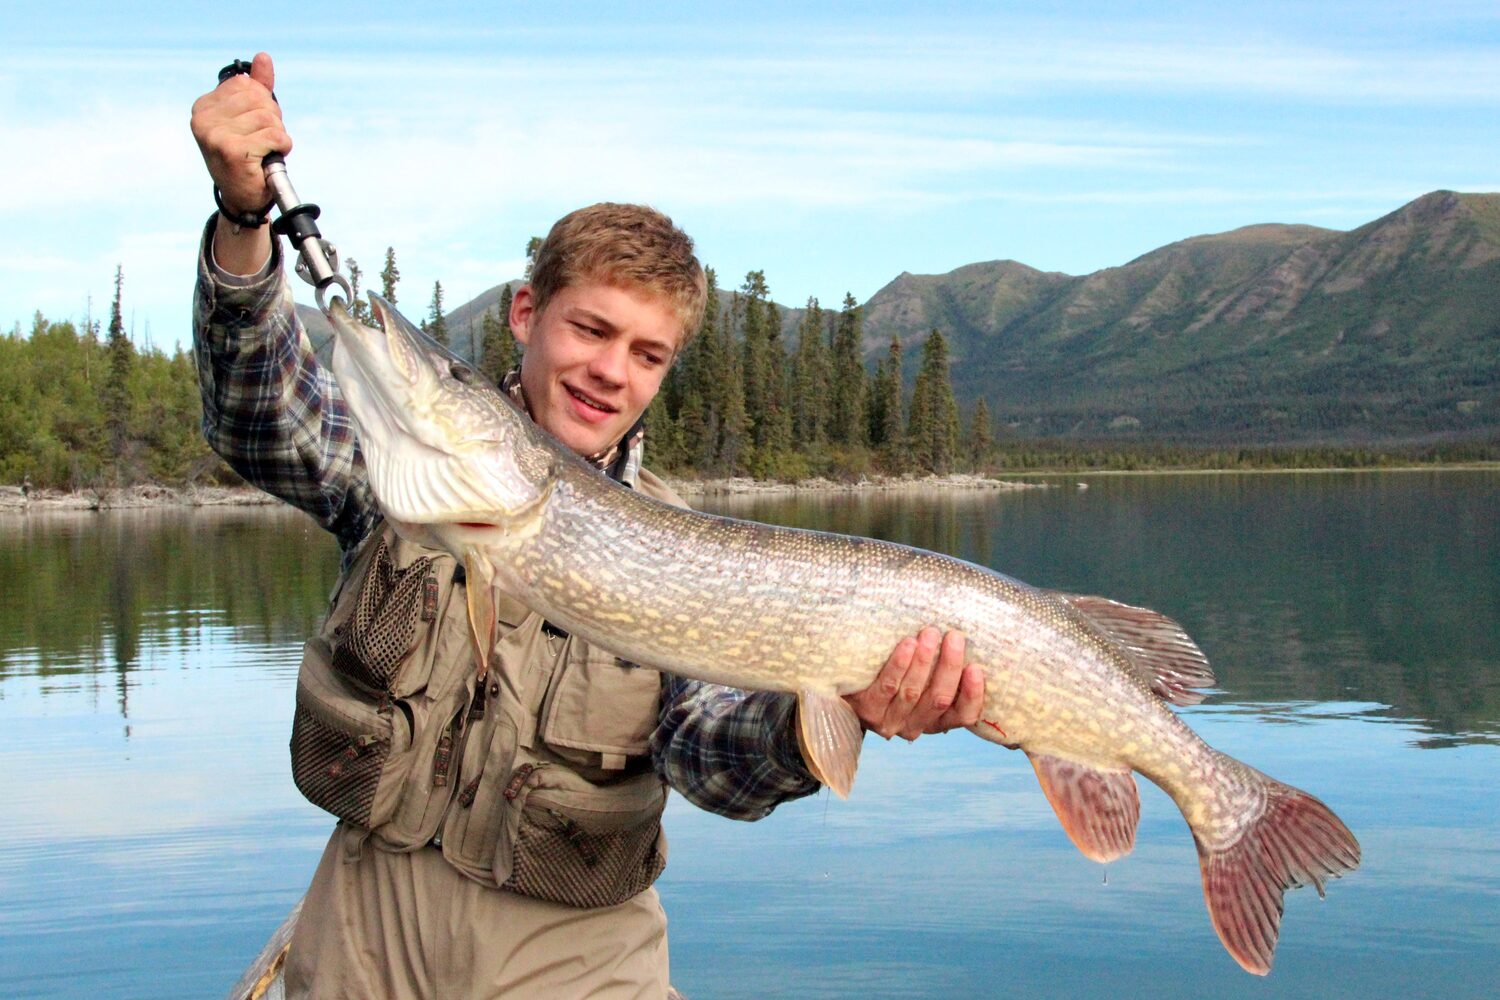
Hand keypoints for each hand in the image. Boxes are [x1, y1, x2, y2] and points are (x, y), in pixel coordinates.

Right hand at [189, 52, 289, 216]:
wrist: (243, 198)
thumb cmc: (247, 156)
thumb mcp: (250, 118)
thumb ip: (257, 88)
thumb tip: (263, 58)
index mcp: (204, 106)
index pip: (246, 85)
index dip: (262, 104)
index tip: (254, 125)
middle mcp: (203, 118)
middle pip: (259, 99)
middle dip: (272, 120)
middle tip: (263, 141)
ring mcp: (215, 134)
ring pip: (269, 118)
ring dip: (277, 136)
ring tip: (264, 151)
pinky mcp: (232, 151)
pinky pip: (275, 137)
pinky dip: (281, 148)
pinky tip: (268, 159)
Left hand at [845, 627, 982, 739]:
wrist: (846, 687)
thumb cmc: (895, 676)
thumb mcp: (922, 679)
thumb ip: (940, 670)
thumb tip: (965, 638)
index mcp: (934, 721)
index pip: (963, 716)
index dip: (972, 695)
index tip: (976, 668)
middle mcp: (913, 726)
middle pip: (938, 699)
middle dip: (949, 666)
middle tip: (955, 637)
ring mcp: (888, 721)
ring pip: (913, 692)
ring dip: (924, 661)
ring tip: (930, 633)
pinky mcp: (867, 710)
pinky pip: (888, 686)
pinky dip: (899, 664)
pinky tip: (907, 644)